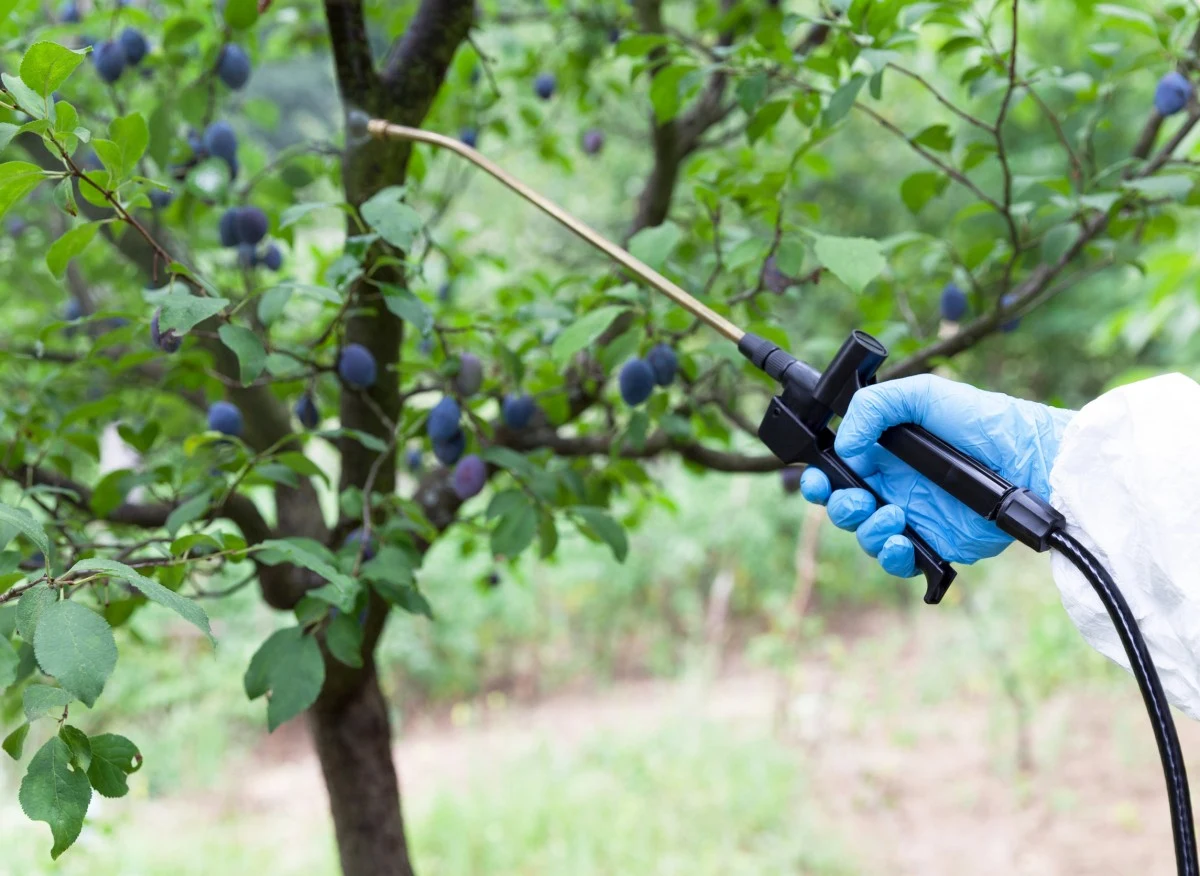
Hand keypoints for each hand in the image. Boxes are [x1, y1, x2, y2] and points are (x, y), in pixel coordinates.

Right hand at [799, 374, 1075, 576]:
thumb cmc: (981, 421)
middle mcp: (892, 485)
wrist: (1028, 460)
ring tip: (893, 516)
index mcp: (884, 451)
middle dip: (839, 506)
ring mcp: (912, 517)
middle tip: (857, 499)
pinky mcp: (934, 545)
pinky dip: (890, 556)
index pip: (838, 469)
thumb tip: (844, 446)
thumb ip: (873, 409)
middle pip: (843, 505)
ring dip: (866, 529)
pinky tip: (901, 542)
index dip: (820, 477)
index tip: (818, 478)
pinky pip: (898, 561)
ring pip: (865, 534)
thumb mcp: (923, 394)